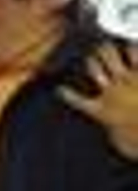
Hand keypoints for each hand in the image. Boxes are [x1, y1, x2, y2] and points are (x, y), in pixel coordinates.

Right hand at [61, 41, 137, 160]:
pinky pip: (135, 54)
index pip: (76, 100)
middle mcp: (110, 91)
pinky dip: (133, 49)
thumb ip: (114, 136)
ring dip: (108, 50)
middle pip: (93, 67)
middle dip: (93, 59)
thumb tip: (113, 135)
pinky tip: (132, 45)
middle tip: (94, 54)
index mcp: (101, 110)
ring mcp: (127, 80)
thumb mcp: (122, 145)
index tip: (60, 90)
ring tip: (108, 46)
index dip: (67, 95)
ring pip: (110, 56)